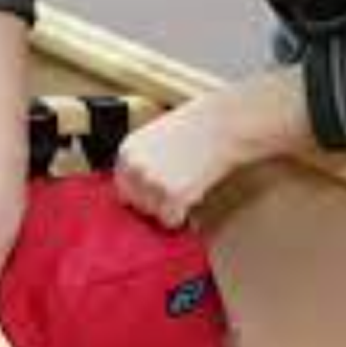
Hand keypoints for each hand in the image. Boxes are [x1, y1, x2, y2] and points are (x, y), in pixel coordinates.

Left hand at [117, 69, 313, 228]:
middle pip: (138, 206)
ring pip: (155, 215)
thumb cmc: (196, 129)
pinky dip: (184, 215)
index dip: (143, 194)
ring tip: (189, 184)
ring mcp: (152, 182)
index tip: (157, 193)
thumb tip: (138, 194)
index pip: (123, 190)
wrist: (222, 125)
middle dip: (157, 203)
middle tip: (178, 186)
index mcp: (127, 151)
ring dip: (171, 208)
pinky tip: (194, 193)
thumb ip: (142, 164)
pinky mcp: (172, 195)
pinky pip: (172, 221)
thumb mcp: (155, 139)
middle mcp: (135, 167)